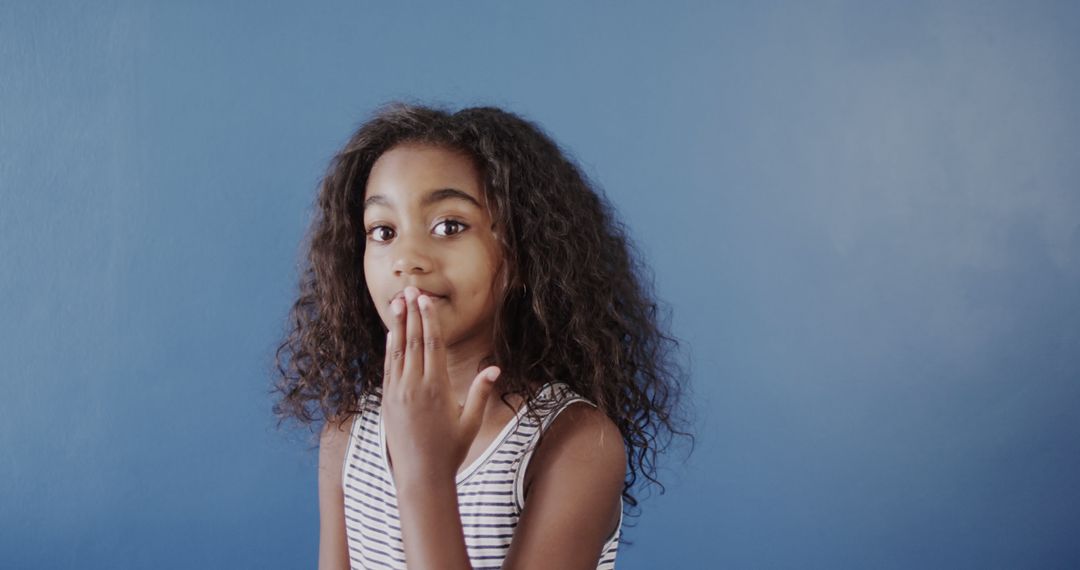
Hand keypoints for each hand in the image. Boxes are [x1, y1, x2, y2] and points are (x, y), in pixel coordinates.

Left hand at [381, 286, 500, 485]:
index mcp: (436, 388)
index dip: (428, 319)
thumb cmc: (451, 450)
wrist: (420, 476)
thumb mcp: (471, 422)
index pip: (431, 344)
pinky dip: (390, 347)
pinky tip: (391, 334)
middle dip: (412, 314)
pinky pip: (388, 367)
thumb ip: (480, 393)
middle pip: (413, 341)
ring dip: (398, 325)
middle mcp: (414, 386)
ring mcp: (397, 393)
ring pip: (397, 351)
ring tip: (397, 302)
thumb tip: (494, 369)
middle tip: (410, 289)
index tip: (425, 299)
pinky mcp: (387, 400)